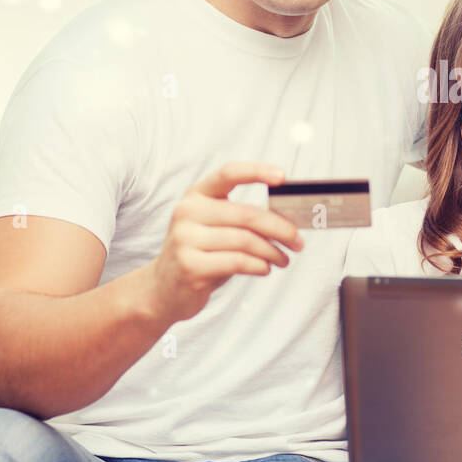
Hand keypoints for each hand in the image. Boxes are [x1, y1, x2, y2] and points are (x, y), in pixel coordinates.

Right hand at [145, 162, 303, 324]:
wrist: (163, 289)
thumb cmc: (200, 255)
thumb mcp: (215, 228)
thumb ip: (242, 219)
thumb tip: (288, 219)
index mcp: (196, 195)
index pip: (228, 174)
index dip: (257, 172)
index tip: (283, 177)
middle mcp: (187, 212)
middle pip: (247, 215)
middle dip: (281, 228)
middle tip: (298, 241)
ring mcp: (185, 239)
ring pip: (246, 241)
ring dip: (273, 252)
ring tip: (284, 259)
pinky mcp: (190, 266)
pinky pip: (238, 262)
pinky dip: (259, 265)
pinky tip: (265, 268)